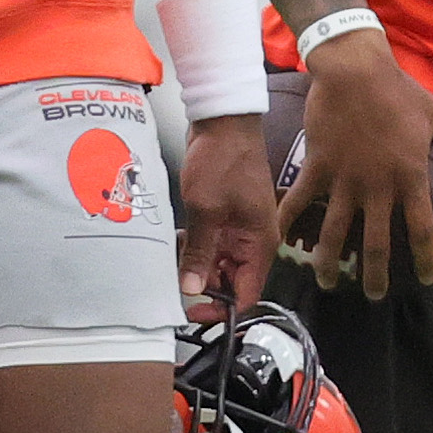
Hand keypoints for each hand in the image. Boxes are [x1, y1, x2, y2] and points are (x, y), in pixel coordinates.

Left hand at [178, 115, 275, 320]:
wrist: (222, 120)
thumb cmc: (222, 160)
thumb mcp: (206, 210)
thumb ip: (199, 252)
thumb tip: (191, 288)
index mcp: (259, 243)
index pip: (246, 292)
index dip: (221, 308)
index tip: (194, 312)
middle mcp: (253, 239)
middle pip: (230, 280)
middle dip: (203, 285)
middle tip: (175, 283)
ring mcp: (238, 226)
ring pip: (217, 261)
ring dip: (195, 264)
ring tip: (173, 260)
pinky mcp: (224, 214)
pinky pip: (210, 241)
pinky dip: (194, 245)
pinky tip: (176, 241)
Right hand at [281, 30, 432, 298]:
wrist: (355, 73)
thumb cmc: (398, 91)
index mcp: (411, 178)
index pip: (422, 231)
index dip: (425, 259)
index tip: (427, 279)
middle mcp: (378, 188)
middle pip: (375, 245)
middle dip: (375, 276)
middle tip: (374, 295)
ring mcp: (345, 180)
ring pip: (335, 233)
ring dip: (330, 262)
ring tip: (327, 283)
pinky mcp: (318, 167)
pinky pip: (301, 199)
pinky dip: (288, 219)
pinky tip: (279, 238)